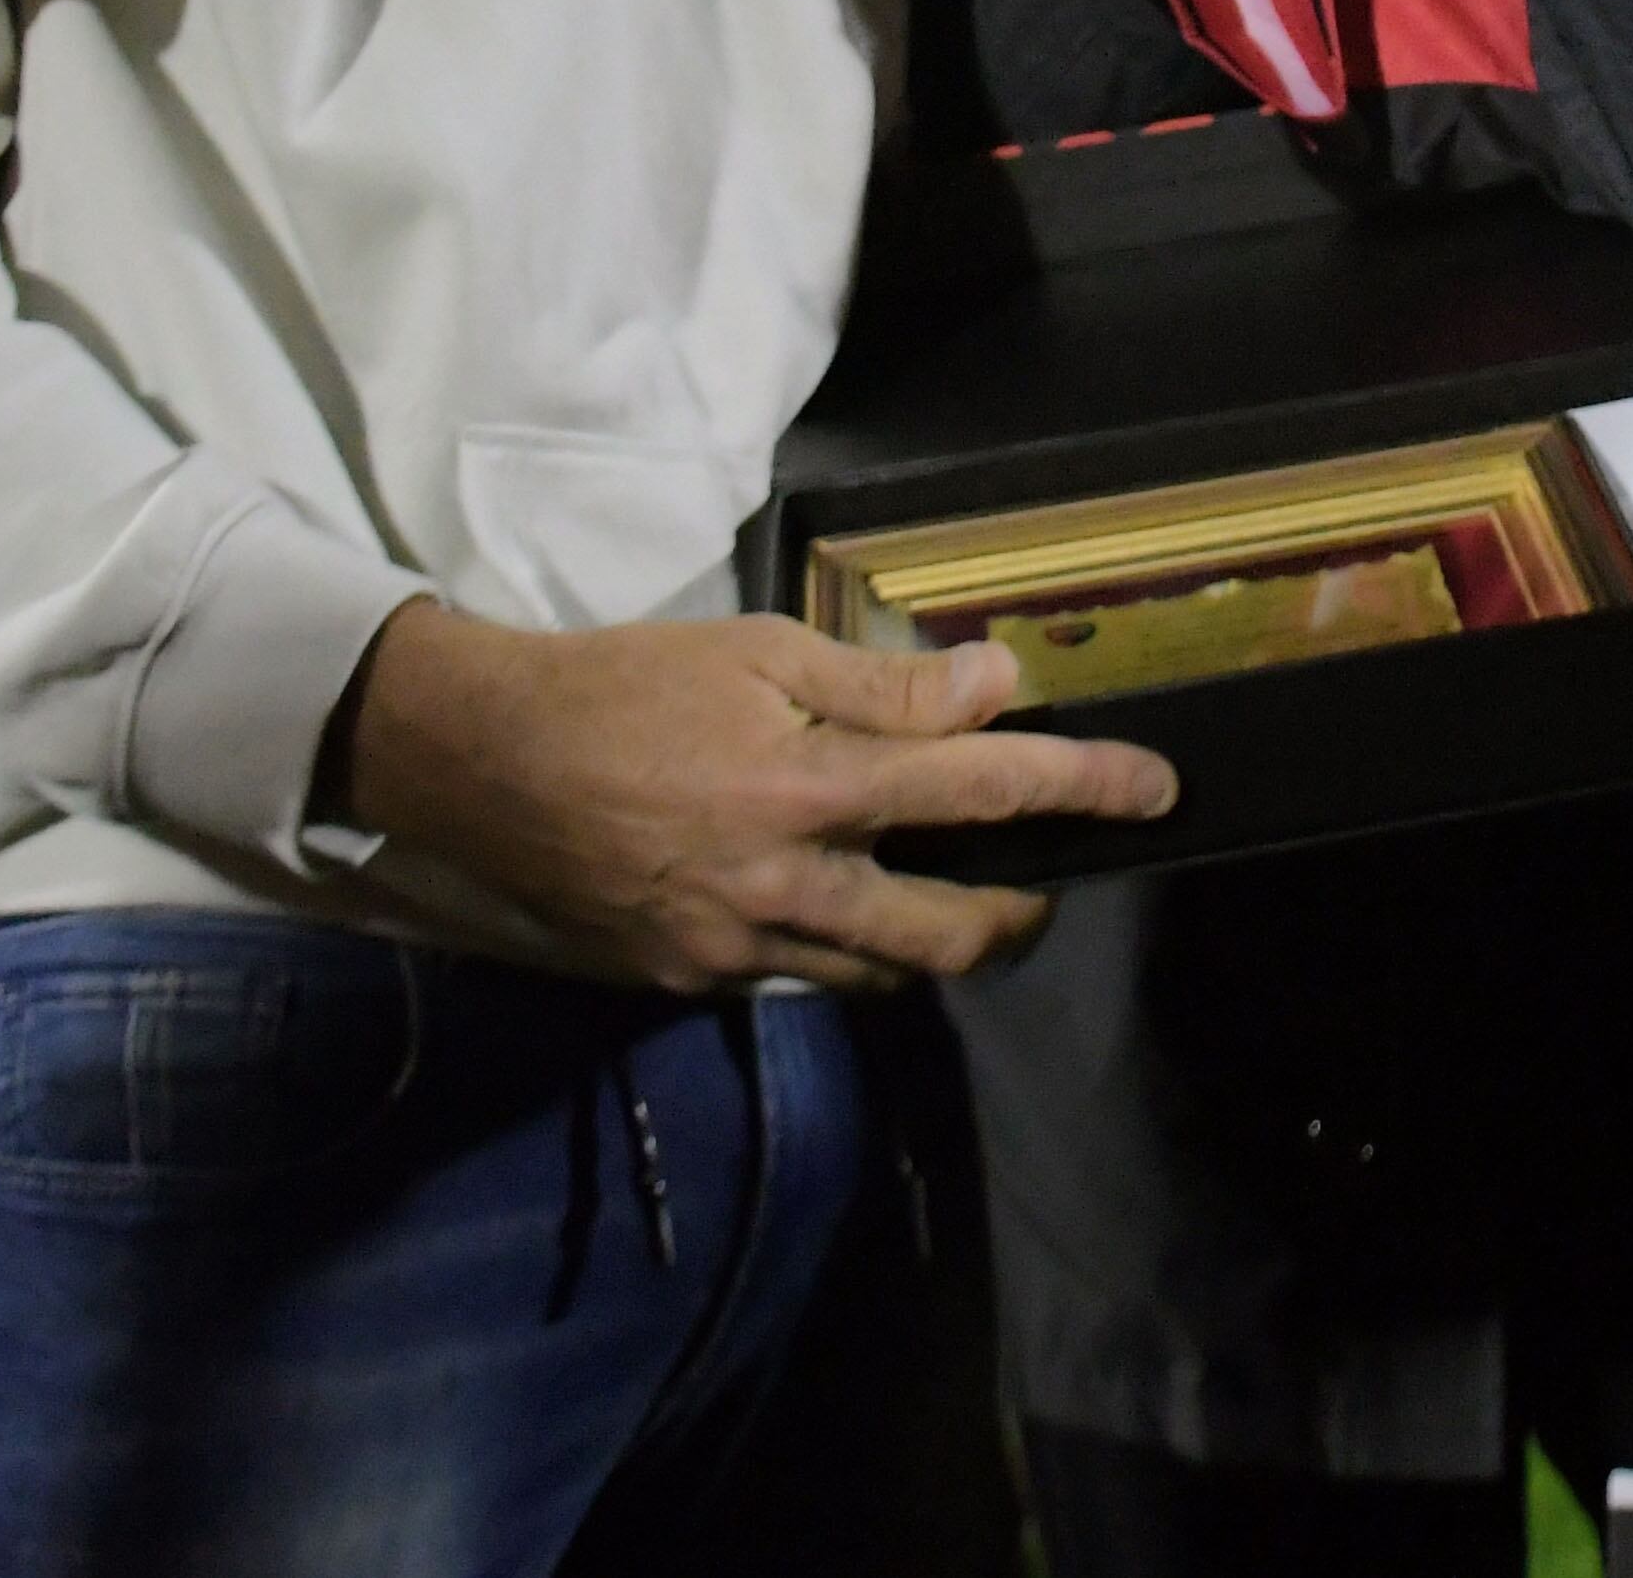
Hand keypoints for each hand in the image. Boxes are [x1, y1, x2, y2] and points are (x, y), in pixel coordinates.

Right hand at [330, 604, 1177, 990]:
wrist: (476, 760)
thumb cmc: (623, 684)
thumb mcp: (759, 652)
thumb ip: (883, 685)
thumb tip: (997, 690)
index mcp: (808, 788)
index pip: (981, 790)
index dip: (1083, 788)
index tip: (1155, 790)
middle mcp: (784, 886)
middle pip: (952, 935)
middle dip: (1022, 914)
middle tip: (1045, 880)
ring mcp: (734, 948)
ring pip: (882, 974)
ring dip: (937, 943)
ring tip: (954, 895)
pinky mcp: (686, 980)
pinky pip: (800, 980)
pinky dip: (843, 950)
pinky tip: (841, 904)